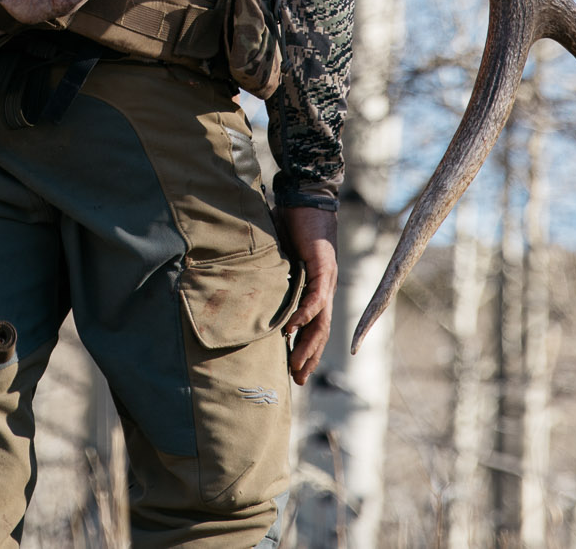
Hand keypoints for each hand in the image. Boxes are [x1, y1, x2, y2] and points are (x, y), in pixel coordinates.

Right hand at [276, 205, 337, 385]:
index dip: (308, 350)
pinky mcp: (323, 266)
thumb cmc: (291, 223)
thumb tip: (248, 287)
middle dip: (309, 357)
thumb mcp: (278, 258)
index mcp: (316, 288)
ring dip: (308, 345)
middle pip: (320, 332)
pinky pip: (315, 297)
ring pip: (321, 321)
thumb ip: (270, 275)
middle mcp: (325, 288)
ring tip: (295, 364)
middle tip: (297, 379)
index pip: (315, 327)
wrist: (306, 197)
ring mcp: (326, 279)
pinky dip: (304, 314)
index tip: (296, 372)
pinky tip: (292, 328)